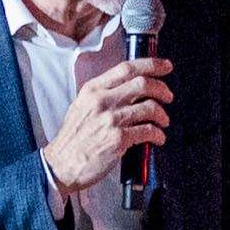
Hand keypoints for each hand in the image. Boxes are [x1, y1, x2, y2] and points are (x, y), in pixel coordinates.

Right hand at [39, 57, 171, 198]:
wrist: (61, 165)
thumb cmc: (73, 139)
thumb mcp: (82, 106)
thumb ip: (103, 94)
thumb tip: (130, 88)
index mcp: (92, 90)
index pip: (126, 68)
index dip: (151, 65)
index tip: (165, 66)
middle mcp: (102, 101)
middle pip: (142, 84)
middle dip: (162, 88)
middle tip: (168, 96)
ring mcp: (110, 119)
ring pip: (149, 106)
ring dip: (162, 114)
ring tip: (163, 121)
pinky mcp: (118, 139)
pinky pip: (148, 130)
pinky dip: (158, 134)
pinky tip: (158, 138)